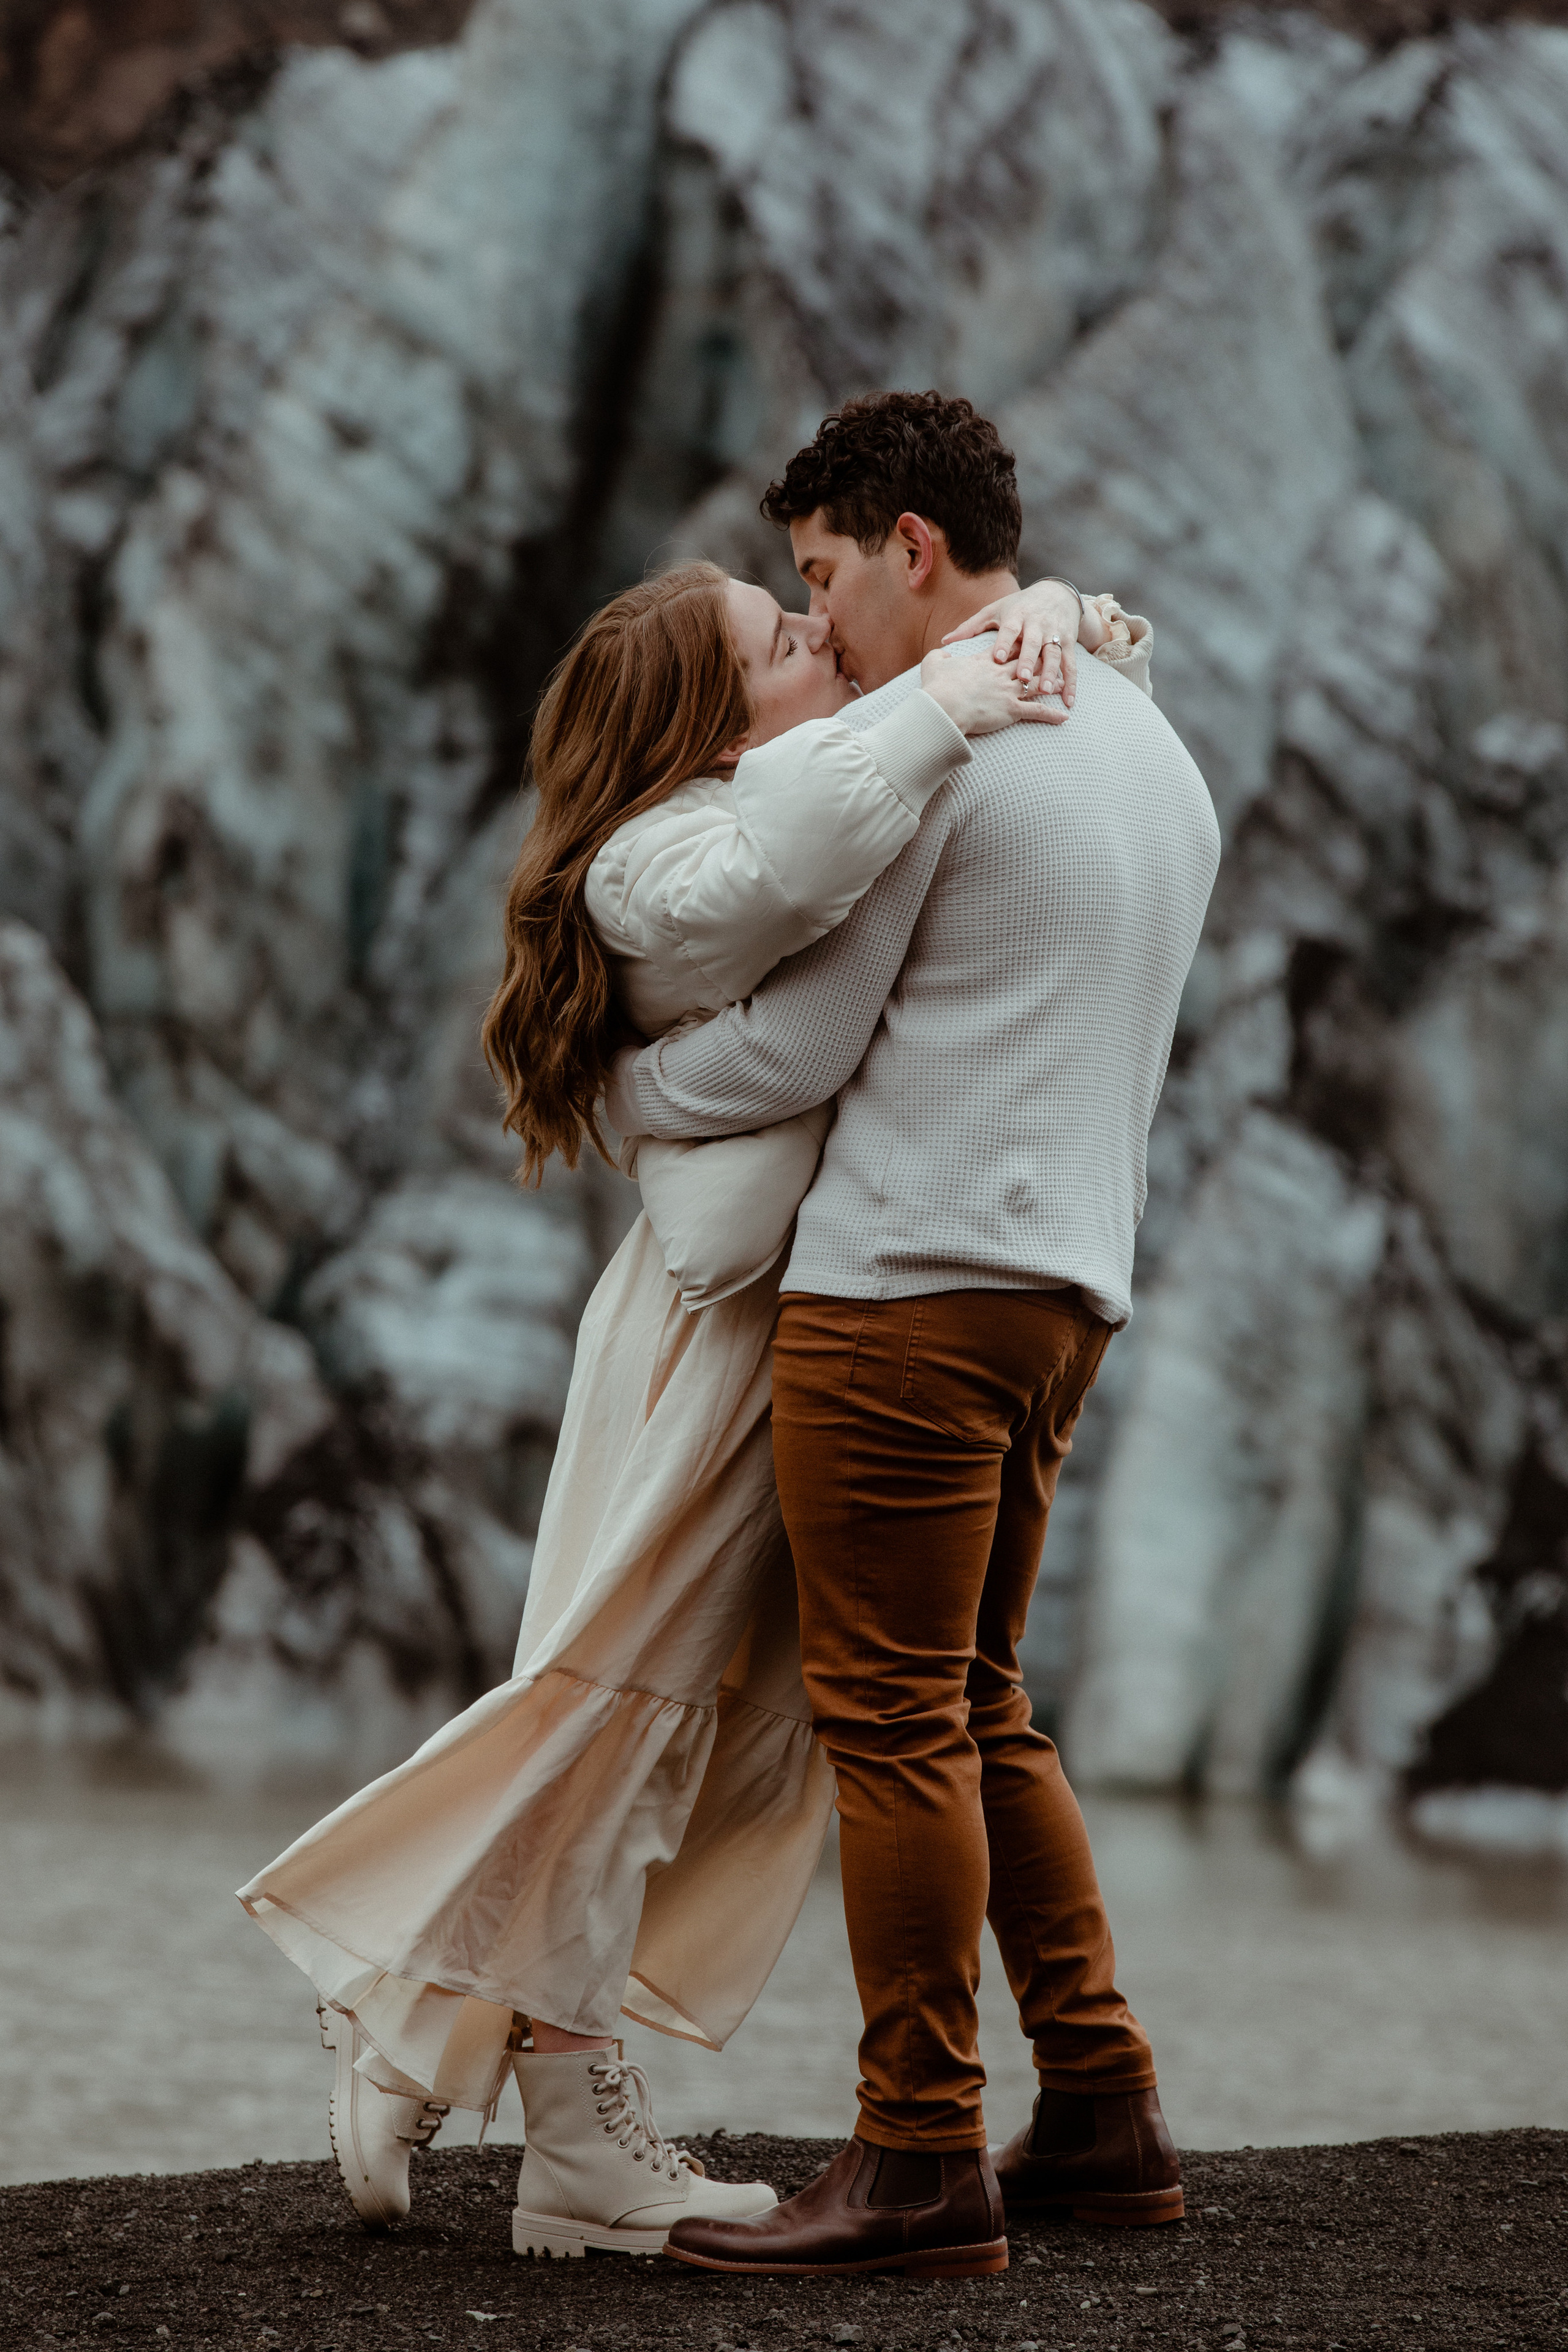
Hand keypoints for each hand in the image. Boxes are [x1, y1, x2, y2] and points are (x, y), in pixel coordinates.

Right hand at [919, 642, 1069, 733]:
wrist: (943, 706)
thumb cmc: (936, 687)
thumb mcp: (933, 664)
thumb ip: (939, 655)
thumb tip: (942, 651)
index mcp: (983, 661)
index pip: (1005, 649)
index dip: (1015, 645)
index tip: (1024, 640)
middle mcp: (1000, 673)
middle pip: (1025, 662)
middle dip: (1039, 660)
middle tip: (1050, 657)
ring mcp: (1007, 691)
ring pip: (1036, 684)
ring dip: (1049, 684)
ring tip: (1060, 684)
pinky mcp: (1011, 709)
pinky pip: (1037, 712)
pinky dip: (1051, 715)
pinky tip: (1064, 717)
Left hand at [942, 579, 1099, 706]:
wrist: (1057, 593)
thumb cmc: (1019, 605)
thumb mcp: (995, 610)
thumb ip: (971, 626)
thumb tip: (944, 640)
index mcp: (1017, 616)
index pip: (1010, 629)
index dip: (1004, 643)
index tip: (996, 658)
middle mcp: (1037, 624)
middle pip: (1033, 643)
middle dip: (1028, 659)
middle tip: (1022, 677)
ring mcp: (1055, 634)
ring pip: (1053, 654)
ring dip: (1050, 672)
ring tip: (1045, 690)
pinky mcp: (1069, 643)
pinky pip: (1070, 665)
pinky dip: (1071, 683)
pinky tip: (1067, 700)